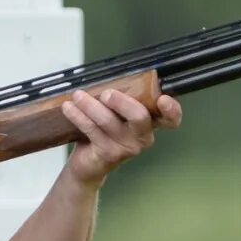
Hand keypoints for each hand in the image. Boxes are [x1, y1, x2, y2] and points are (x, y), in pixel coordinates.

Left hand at [61, 89, 182, 185]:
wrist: (89, 165)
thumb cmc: (105, 132)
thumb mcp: (116, 114)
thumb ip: (120, 98)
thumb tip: (109, 75)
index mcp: (150, 124)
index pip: (170, 119)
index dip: (172, 110)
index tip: (163, 99)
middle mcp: (142, 137)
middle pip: (140, 117)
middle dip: (122, 102)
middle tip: (106, 93)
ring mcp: (126, 148)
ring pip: (109, 121)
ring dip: (91, 105)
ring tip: (78, 95)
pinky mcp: (108, 154)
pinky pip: (92, 130)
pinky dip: (78, 116)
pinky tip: (69, 107)